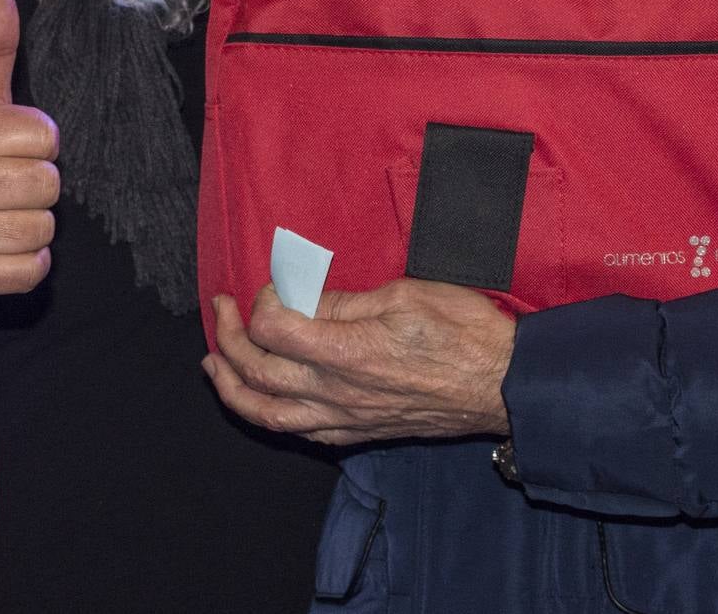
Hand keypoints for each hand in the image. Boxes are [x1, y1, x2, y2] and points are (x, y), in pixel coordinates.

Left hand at [203, 278, 514, 444]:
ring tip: (215, 367)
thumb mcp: (403, 295)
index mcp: (346, 352)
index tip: (273, 284)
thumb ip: (344, 301)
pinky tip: (264, 400)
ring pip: (268, 414)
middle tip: (222, 309)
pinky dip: (270, 416)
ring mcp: (345, 418)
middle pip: (257, 372)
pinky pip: (300, 432)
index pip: (273, 329)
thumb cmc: (462, 332)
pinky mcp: (358, 433)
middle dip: (229, 338)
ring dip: (232, 389)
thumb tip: (303, 296)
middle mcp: (336, 392)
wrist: (501, 384)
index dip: (262, 301)